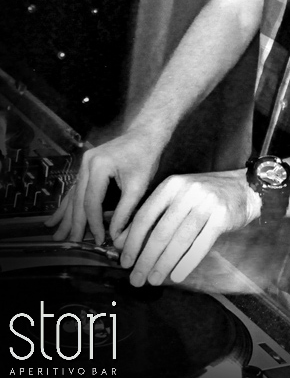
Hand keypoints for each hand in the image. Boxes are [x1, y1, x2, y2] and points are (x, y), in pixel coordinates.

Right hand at [45, 132, 159, 243]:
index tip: (98, 240)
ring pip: (74, 194)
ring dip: (66, 215)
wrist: (145, 134)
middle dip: (75, 223)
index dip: (94, 223)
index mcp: (98, 166)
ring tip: (55, 234)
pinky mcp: (87, 165)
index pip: (92, 202)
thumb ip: (125, 211)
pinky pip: (76, 187)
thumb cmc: (145, 158)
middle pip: (78, 199)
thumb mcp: (139, 186)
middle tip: (70, 243)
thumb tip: (114, 236)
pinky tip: (57, 216)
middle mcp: (86, 163)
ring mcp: (84, 163)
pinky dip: (69, 203)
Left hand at [114, 170, 260, 286]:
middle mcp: (187, 191)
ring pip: (179, 241)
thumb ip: (157, 214)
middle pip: (160, 232)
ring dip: (163, 265)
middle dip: (145, 259)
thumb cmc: (206, 195)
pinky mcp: (222, 216)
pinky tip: (176, 276)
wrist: (245, 187)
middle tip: (135, 279)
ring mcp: (205, 203)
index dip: (132, 241)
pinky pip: (200, 245)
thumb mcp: (180, 194)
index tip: (124, 261)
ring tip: (152, 280)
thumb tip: (126, 242)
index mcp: (171, 185)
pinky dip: (186, 263)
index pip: (145, 216)